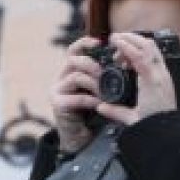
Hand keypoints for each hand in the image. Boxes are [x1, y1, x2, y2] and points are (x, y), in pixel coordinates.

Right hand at [49, 35, 103, 152]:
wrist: (79, 137)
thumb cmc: (92, 112)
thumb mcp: (98, 89)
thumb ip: (103, 75)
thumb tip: (122, 60)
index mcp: (70, 71)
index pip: (73, 50)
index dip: (84, 43)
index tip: (99, 42)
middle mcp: (60, 78)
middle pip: (73, 59)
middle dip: (92, 64)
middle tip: (105, 73)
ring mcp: (56, 90)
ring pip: (75, 76)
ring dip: (94, 83)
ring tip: (106, 92)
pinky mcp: (57, 103)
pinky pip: (76, 97)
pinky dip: (91, 100)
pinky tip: (100, 105)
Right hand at [95, 31, 177, 125]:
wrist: (169, 132)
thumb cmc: (153, 124)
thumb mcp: (131, 118)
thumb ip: (115, 110)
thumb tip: (99, 106)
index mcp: (151, 82)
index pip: (139, 56)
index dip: (125, 46)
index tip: (113, 41)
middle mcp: (160, 75)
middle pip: (148, 46)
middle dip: (131, 38)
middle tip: (115, 38)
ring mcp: (164, 74)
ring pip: (153, 49)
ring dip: (137, 43)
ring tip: (122, 46)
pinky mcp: (165, 77)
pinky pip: (155, 57)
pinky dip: (142, 52)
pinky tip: (131, 58)